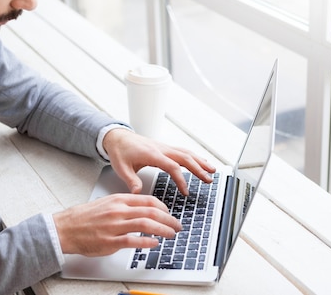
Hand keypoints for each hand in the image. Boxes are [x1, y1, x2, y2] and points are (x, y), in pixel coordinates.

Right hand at [53, 193, 180, 255]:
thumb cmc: (84, 217)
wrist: (65, 228)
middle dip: (168, 219)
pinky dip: (147, 241)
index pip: (148, 200)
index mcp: (118, 200)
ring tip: (171, 234)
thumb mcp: (107, 203)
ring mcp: (115, 226)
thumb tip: (143, 210)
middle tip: (177, 225)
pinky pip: (133, 240)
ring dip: (162, 229)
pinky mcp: (110, 241)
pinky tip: (155, 243)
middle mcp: (118, 211)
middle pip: (151, 212)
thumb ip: (124, 205)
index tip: (169, 213)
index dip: (163, 207)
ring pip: (146, 224)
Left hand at [102, 128, 216, 194]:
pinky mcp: (165, 148)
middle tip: (209, 180)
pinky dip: (194, 157)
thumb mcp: (121, 168)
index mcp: (152, 154)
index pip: (172, 167)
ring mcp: (165, 147)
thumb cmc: (120, 152)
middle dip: (199, 169)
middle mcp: (162, 149)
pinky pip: (183, 152)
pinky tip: (201, 162)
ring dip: (200, 161)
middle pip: (185, 158)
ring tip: (212, 170)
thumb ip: (130, 180)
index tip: (186, 192)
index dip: (181, 180)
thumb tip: (137, 192)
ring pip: (187, 153)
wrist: (118, 137)